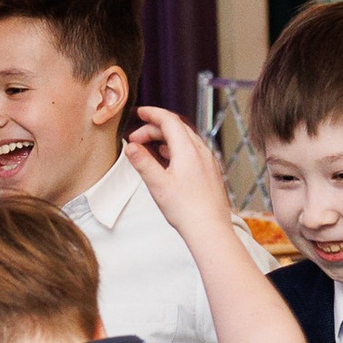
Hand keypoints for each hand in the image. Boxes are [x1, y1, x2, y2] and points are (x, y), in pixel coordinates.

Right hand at [126, 105, 234, 240]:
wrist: (210, 229)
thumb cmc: (186, 210)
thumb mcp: (157, 184)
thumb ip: (143, 162)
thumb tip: (131, 146)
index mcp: (188, 150)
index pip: (169, 121)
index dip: (153, 114)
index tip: (140, 112)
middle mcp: (201, 152)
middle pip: (177, 129)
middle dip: (155, 128)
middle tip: (136, 139)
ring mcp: (208, 162)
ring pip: (186, 140)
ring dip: (166, 139)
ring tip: (149, 149)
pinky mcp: (210, 173)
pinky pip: (193, 152)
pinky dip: (177, 150)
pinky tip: (169, 161)